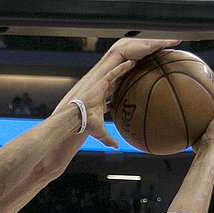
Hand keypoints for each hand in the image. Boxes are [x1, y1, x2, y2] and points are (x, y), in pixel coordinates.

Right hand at [55, 38, 178, 147]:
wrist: (78, 117)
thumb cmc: (86, 125)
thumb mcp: (100, 133)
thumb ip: (109, 139)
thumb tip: (116, 147)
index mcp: (100, 103)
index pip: (110, 97)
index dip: (116, 95)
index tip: (123, 92)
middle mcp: (101, 93)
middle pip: (114, 83)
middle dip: (121, 78)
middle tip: (131, 73)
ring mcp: (101, 87)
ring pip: (116, 75)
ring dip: (125, 69)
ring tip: (135, 63)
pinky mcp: (101, 82)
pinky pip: (115, 73)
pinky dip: (123, 67)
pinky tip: (132, 63)